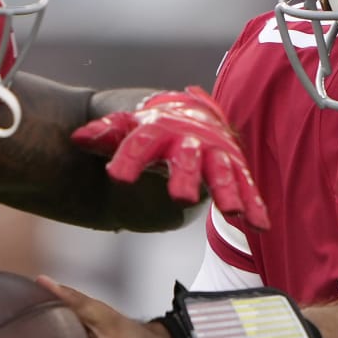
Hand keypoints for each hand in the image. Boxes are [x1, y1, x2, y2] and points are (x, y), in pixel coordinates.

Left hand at [72, 87, 270, 229]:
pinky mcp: (234, 166)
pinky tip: (259, 226)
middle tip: (182, 198)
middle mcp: (190, 141)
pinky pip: (246, 186)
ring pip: (223, 172)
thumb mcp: (129, 126)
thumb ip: (106, 133)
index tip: (117, 176)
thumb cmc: (155, 127)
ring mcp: (215, 153)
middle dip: (187, 176)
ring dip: (228, 193)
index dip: (129, 158)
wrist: (194, 111)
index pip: (141, 143)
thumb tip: (78, 138)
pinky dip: (254, 205)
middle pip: (188, 158)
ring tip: (232, 213)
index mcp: (158, 129)